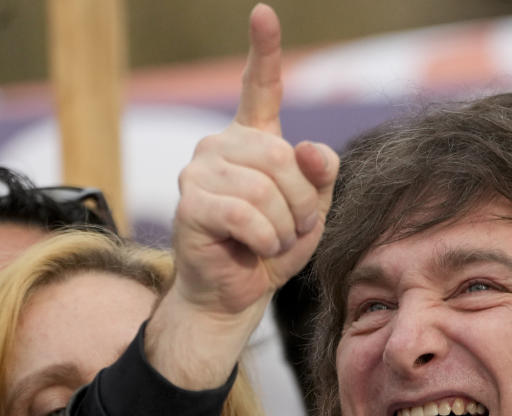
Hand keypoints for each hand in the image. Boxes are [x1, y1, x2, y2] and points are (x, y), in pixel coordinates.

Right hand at [172, 3, 337, 315]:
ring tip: (274, 240)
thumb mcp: (313, 209)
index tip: (264, 14)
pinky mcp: (190, 202)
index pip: (260, 88)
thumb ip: (321, 176)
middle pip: (282, 157)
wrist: (239, 292)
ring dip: (285, 225)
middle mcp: (221, 145)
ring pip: (266, 189)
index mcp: (253, 140)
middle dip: (302, 202)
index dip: (264, 51)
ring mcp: (199, 170)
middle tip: (296, 227)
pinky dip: (265, 239)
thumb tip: (310, 151)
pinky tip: (257, 249)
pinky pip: (247, 215)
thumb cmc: (275, 246)